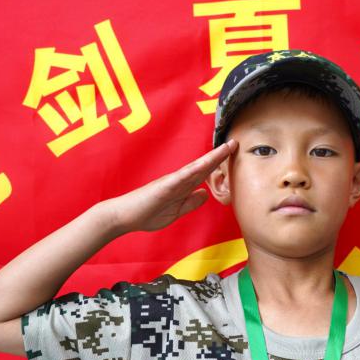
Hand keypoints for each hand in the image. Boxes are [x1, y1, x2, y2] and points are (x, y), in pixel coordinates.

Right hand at [102, 139, 236, 234]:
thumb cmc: (146, 213)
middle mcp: (179, 181)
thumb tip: (205, 193)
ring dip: (211, 158)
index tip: (233, 156)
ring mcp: (172, 182)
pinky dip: (194, 170)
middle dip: (220, 156)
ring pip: (196, 168)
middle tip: (235, 143)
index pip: (204, 174)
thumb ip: (190, 202)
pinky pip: (181, 177)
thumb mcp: (176, 211)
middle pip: (204, 166)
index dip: (219, 165)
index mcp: (182, 187)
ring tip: (226, 147)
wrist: (124, 216)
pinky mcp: (164, 187)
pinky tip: (205, 164)